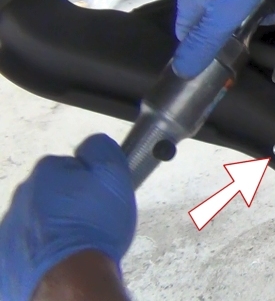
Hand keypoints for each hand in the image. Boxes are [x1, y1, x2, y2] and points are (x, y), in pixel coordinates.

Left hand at [0, 135, 136, 300]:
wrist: (69, 278)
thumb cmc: (91, 231)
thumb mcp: (114, 175)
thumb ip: (102, 148)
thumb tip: (93, 144)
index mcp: (46, 172)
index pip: (71, 165)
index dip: (91, 180)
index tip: (100, 196)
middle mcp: (22, 195)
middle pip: (52, 192)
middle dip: (70, 204)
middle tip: (92, 221)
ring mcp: (11, 226)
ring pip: (39, 219)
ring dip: (56, 227)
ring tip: (78, 244)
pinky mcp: (6, 254)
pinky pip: (28, 246)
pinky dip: (43, 250)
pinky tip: (60, 257)